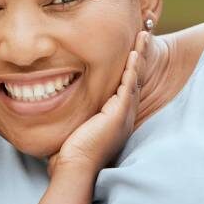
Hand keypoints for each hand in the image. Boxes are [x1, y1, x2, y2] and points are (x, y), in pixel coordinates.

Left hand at [47, 31, 147, 177]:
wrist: (75, 167)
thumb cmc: (70, 154)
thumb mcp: (76, 128)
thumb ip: (75, 114)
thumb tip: (58, 102)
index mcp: (115, 118)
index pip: (124, 85)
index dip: (129, 66)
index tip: (130, 48)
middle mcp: (124, 115)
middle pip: (134, 77)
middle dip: (139, 55)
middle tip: (144, 36)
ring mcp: (123, 114)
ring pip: (134, 77)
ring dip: (139, 55)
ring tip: (144, 36)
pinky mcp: (119, 114)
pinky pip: (128, 85)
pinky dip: (132, 68)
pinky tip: (134, 53)